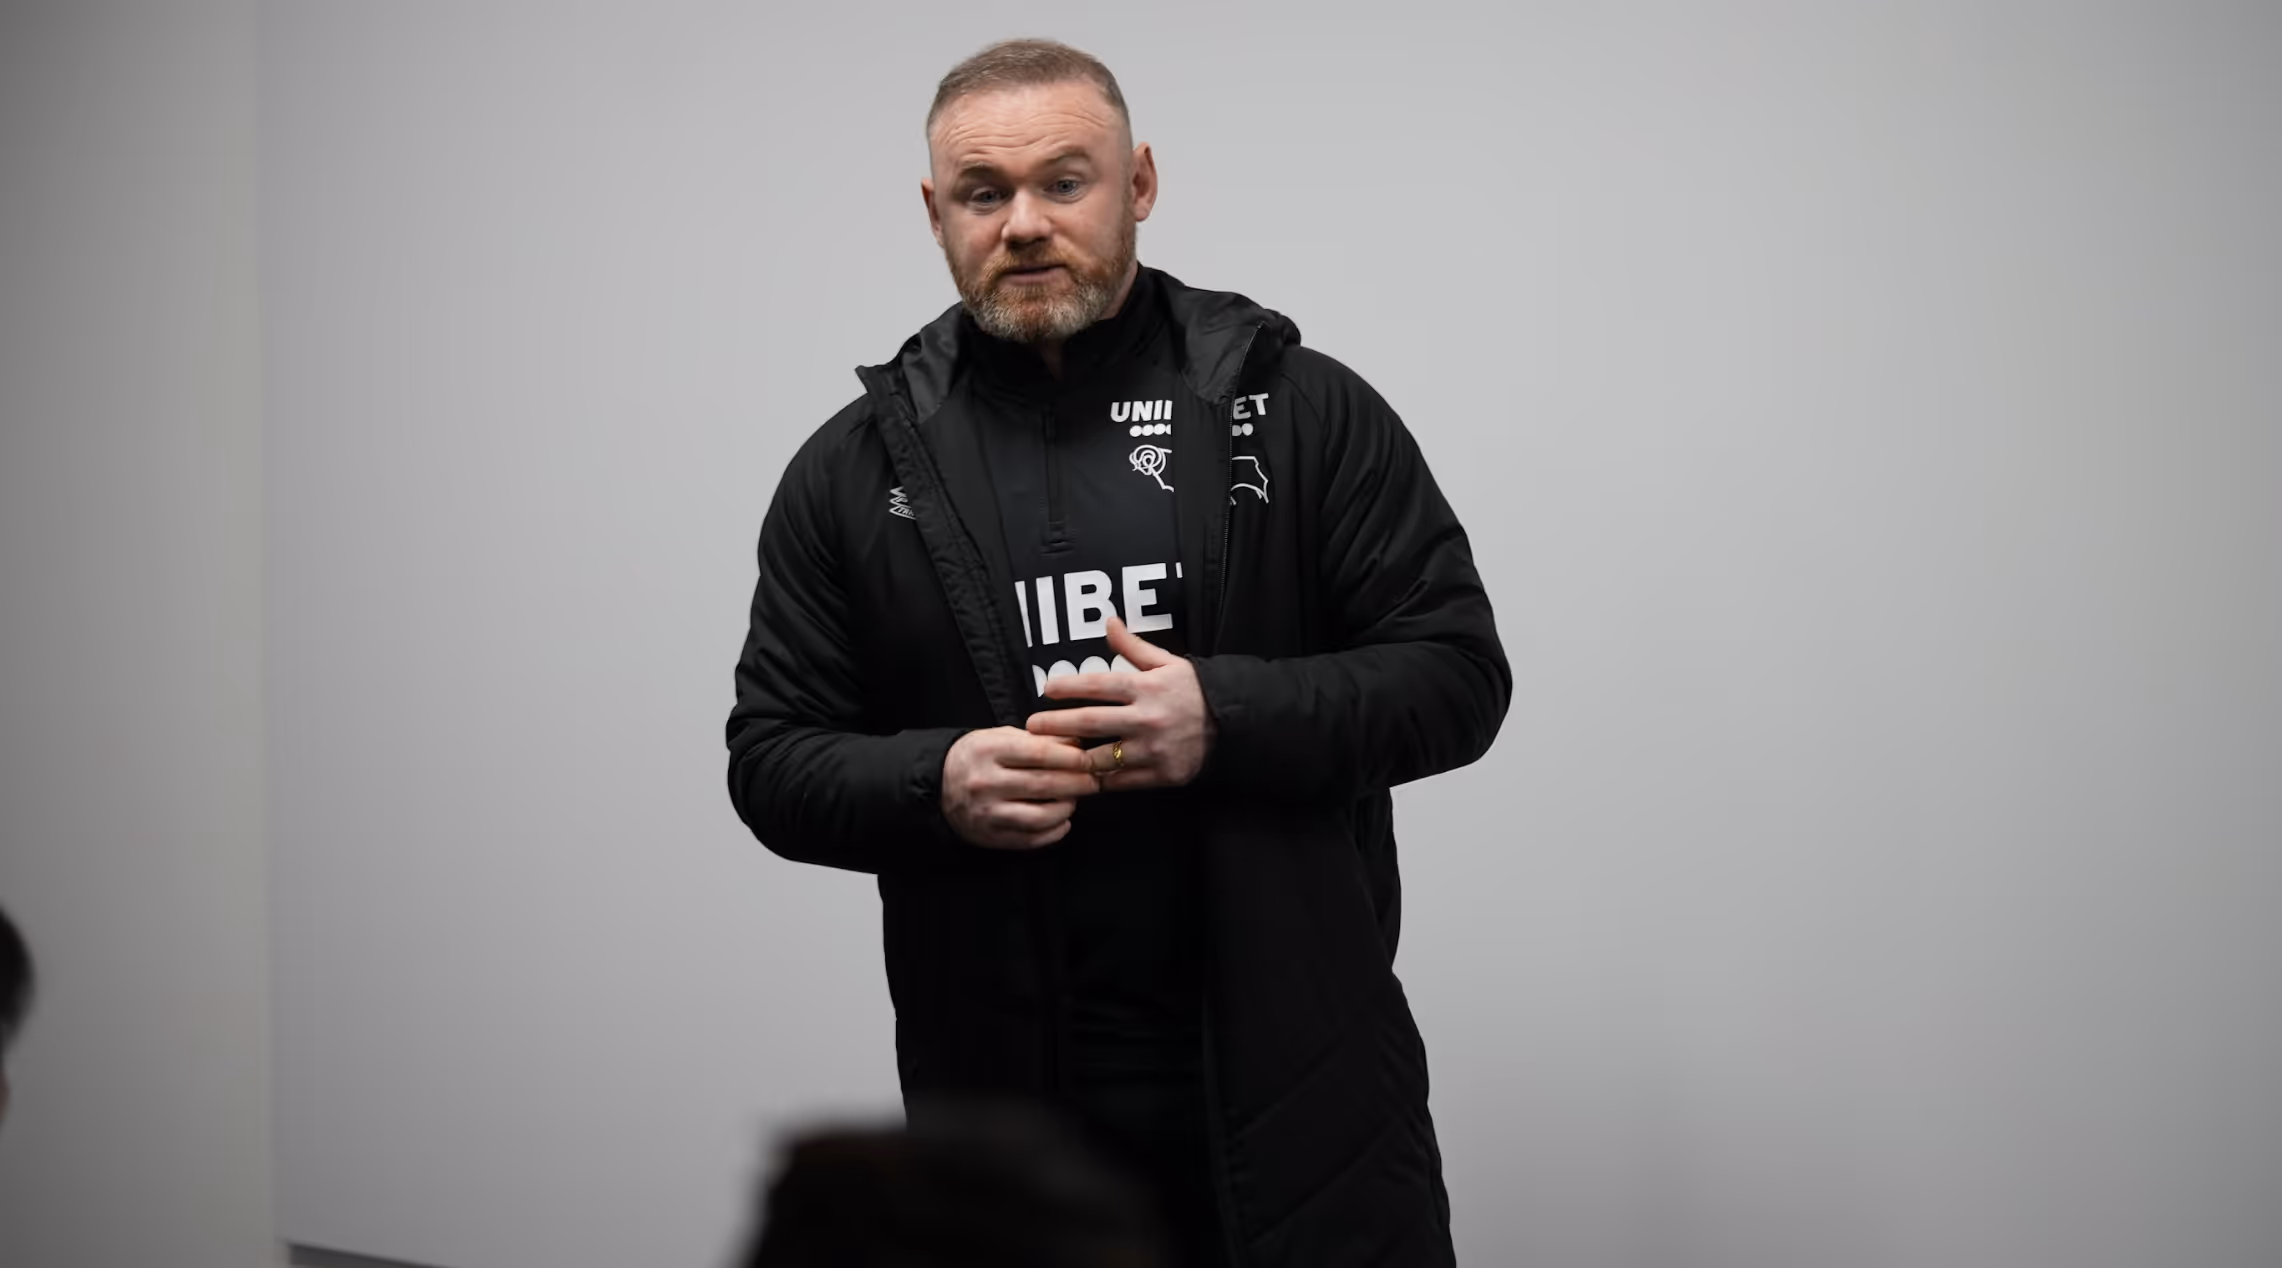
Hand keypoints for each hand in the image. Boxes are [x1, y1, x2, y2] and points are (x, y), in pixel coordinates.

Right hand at [940, 727, 1100, 848]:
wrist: (936, 786)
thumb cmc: (976, 758)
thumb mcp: (999, 737)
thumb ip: (1036, 740)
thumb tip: (1077, 743)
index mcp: (987, 751)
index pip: (1039, 753)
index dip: (1071, 757)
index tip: (1089, 759)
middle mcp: (985, 782)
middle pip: (1044, 784)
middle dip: (1078, 783)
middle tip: (1094, 781)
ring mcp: (987, 813)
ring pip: (1041, 816)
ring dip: (1066, 808)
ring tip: (1074, 800)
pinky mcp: (990, 837)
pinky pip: (1031, 839)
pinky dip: (1054, 832)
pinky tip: (1062, 821)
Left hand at [1027, 616, 1214, 789]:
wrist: (1231, 725)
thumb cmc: (1193, 691)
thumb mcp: (1167, 663)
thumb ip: (1133, 647)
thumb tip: (1108, 621)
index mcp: (1146, 688)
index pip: (1098, 684)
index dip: (1068, 687)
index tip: (1046, 690)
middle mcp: (1146, 718)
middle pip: (1090, 722)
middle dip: (1055, 724)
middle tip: (1031, 726)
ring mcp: (1152, 750)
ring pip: (1100, 757)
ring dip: (1072, 758)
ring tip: (1051, 755)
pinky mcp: (1159, 775)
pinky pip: (1120, 781)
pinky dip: (1098, 780)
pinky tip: (1080, 777)